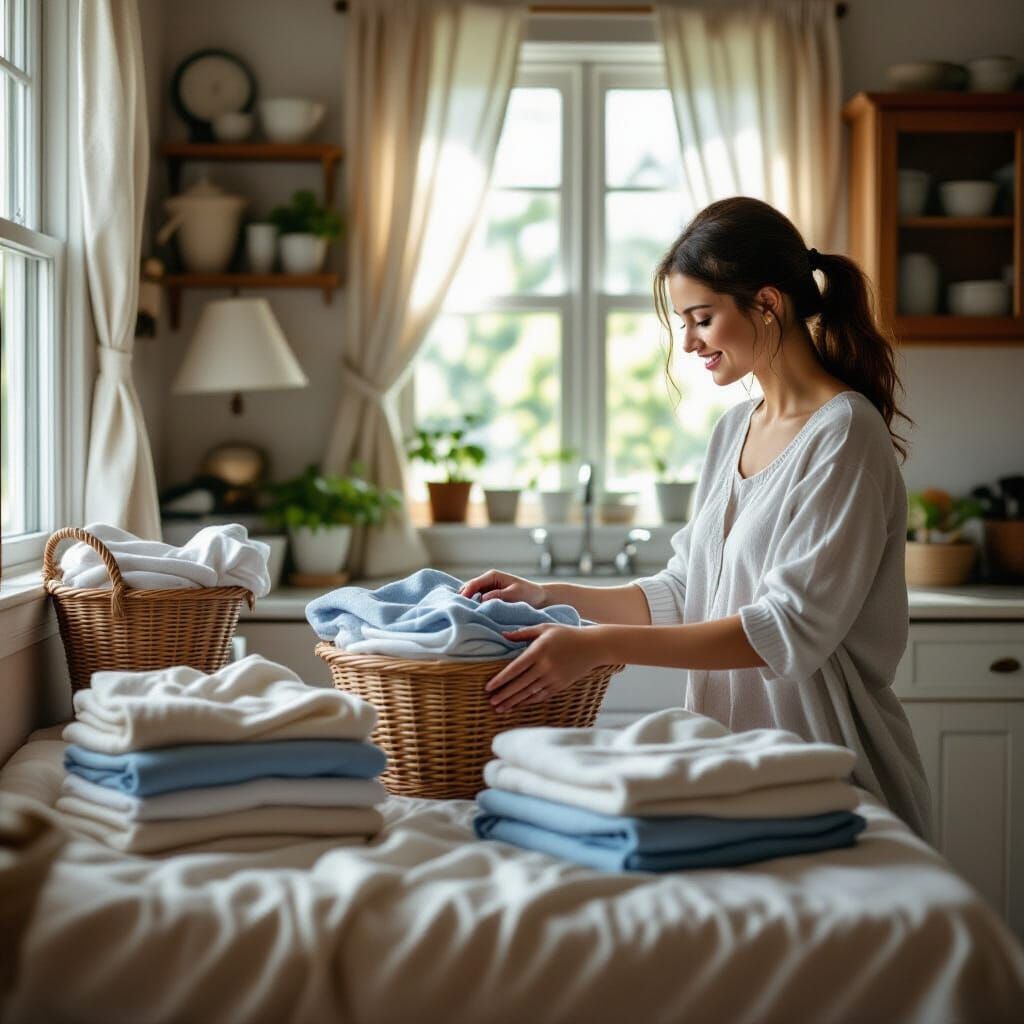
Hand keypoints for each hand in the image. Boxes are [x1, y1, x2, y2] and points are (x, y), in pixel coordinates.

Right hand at [458, 569, 546, 607]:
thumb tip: (482, 599)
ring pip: (471, 595)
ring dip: (467, 603)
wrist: (540, 598)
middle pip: (469, 588)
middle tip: (455, 610)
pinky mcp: (490, 597)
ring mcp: (488, 589)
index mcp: (493, 576)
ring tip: (460, 613)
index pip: (474, 583)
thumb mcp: (514, 594)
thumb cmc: (529, 594)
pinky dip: (473, 606)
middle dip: (462, 598)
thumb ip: (498, 596)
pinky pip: (477, 601)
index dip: (465, 593)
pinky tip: (470, 614)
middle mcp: (488, 581)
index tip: (459, 604)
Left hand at [484, 622, 605, 713]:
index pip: (515, 668)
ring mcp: (553, 678)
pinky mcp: (560, 685)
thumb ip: (523, 633)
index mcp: (538, 651)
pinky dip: (528, 701)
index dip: (501, 679)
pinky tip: (518, 705)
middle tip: (490, 702)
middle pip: (520, 684)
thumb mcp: (544, 628)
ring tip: (500, 708)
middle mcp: (545, 666)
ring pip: (529, 693)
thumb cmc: (566, 634)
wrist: (592, 646)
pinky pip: (541, 696)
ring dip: (513, 701)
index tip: (488, 687)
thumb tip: (503, 635)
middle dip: (504, 694)